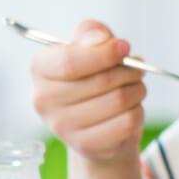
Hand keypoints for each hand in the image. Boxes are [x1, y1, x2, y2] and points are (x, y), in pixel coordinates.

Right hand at [30, 19, 146, 162]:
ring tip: (134, 88)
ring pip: (118, 100)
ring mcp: (63, 127)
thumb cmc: (91, 76)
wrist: (94, 121)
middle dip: (129, 71)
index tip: (124, 47)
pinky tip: (129, 109)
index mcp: (41, 69)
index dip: (104, 53)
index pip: (70, 61)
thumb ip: (92, 33)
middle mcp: (44, 100)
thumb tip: (101, 39)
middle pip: (101, 80)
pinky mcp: (86, 146)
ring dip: (137, 90)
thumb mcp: (88, 46)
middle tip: (137, 68)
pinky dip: (137, 111)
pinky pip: (127, 122)